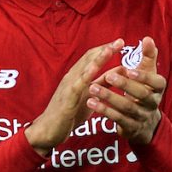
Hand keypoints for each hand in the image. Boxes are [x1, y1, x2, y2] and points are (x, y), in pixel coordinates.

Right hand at [25, 39, 123, 154]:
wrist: (49, 130)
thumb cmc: (70, 113)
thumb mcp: (91, 95)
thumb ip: (104, 83)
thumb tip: (122, 70)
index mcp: (78, 76)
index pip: (93, 58)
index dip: (106, 49)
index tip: (120, 42)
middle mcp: (72, 77)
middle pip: (89, 58)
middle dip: (105, 49)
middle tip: (120, 41)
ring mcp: (68, 86)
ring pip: (84, 68)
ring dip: (98, 58)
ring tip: (110, 49)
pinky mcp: (67, 99)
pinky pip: (77, 85)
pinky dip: (86, 75)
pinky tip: (94, 69)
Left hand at [87, 36, 166, 144]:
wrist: (145, 123)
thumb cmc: (144, 90)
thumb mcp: (148, 74)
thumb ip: (148, 56)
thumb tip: (147, 38)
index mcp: (158, 89)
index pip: (156, 82)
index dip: (144, 77)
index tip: (129, 69)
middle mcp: (153, 104)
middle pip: (141, 95)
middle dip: (124, 86)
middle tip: (108, 76)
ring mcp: (142, 117)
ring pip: (126, 108)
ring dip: (109, 98)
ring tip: (93, 88)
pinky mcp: (131, 127)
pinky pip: (117, 119)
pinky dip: (104, 110)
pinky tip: (91, 102)